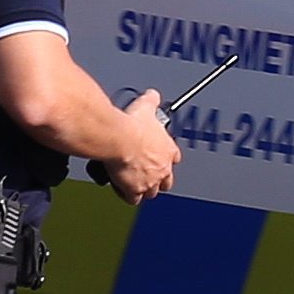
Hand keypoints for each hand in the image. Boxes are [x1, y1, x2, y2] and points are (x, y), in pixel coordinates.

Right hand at [106, 88, 179, 204]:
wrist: (118, 138)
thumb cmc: (132, 125)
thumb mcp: (146, 108)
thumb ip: (151, 101)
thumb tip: (152, 95)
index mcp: (168, 150)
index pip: (174, 159)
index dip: (167, 160)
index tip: (159, 158)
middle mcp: (163, 167)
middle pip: (167, 181)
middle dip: (160, 180)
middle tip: (149, 176)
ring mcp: (149, 180)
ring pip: (152, 192)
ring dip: (145, 190)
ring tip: (135, 185)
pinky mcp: (134, 189)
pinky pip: (133, 199)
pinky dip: (127, 195)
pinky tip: (122, 189)